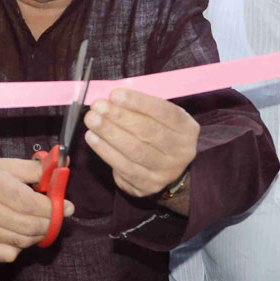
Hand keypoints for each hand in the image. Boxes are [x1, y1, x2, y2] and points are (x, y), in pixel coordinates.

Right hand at [0, 158, 73, 262]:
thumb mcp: (5, 165)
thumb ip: (34, 168)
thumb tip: (60, 169)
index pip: (30, 203)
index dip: (53, 208)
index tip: (67, 207)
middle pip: (30, 225)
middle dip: (51, 222)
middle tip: (58, 216)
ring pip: (23, 241)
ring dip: (38, 233)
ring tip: (39, 222)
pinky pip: (9, 254)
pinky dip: (20, 246)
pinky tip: (18, 233)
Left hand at [83, 88, 198, 196]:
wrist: (167, 168)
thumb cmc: (158, 132)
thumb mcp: (160, 117)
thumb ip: (141, 107)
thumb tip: (112, 99)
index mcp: (187, 128)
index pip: (164, 112)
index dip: (139, 102)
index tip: (114, 94)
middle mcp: (182, 151)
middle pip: (149, 132)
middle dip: (119, 117)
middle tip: (98, 106)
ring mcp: (166, 171)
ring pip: (136, 151)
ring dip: (110, 133)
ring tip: (92, 120)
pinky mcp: (148, 185)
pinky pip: (124, 168)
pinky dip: (105, 151)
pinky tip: (92, 138)